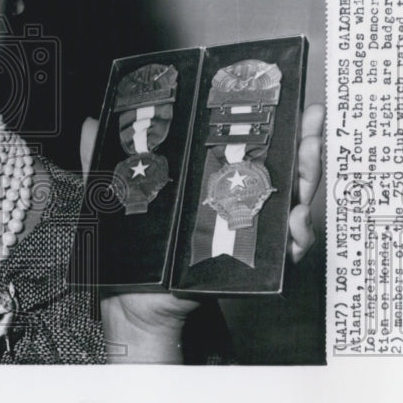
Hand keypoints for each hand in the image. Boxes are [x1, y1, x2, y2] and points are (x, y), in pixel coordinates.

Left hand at [80, 103, 325, 362]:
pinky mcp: (251, 261)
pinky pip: (283, 249)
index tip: (297, 105)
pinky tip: (294, 226)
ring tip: (307, 173)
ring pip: (292, 202)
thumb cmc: (130, 247)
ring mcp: (249, 231)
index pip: (251, 146)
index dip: (279, 125)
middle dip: (306, 146)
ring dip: (308, 185)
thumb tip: (89, 121)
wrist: (132, 298)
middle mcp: (238, 201)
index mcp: (211, 179)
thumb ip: (103, 158)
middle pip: (282, 169)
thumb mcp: (115, 194)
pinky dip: (296, 238)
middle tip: (313, 129)